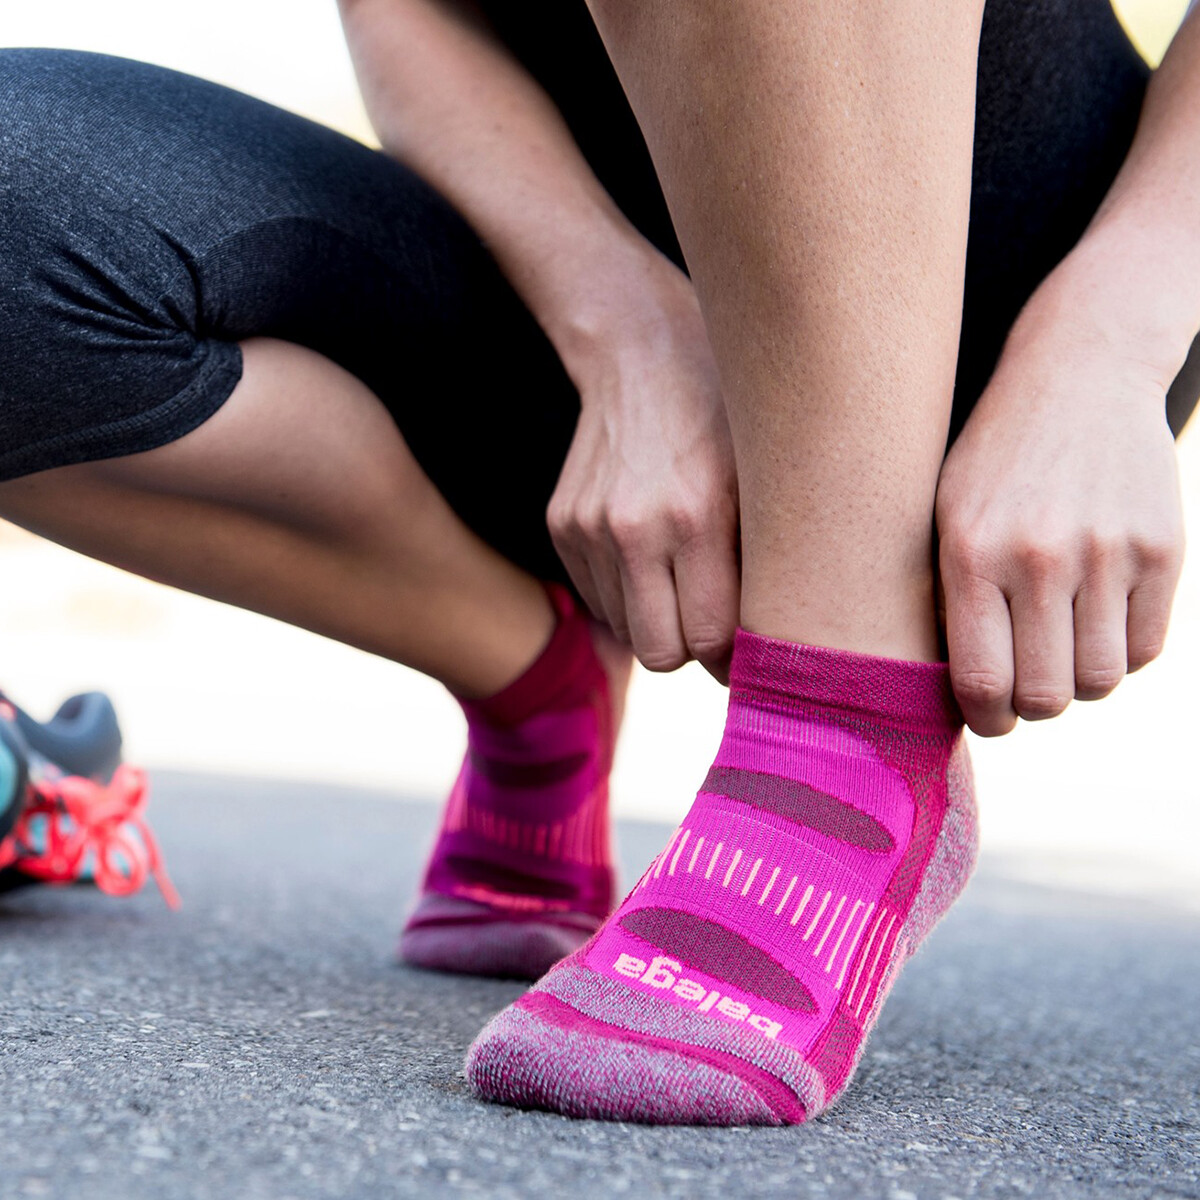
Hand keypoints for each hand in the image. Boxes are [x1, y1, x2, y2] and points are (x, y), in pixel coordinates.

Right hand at [546, 254, 739, 680]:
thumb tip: (768, 647)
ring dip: (658, 621)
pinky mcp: (561, 526)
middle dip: (692, 650)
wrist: (640, 353)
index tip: (749, 648)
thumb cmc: (722, 416)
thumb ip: (760, 564)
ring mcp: (589, 528)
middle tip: (714, 622)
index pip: (710, 640)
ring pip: (626, 633)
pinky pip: (597, 601)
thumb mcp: (762, 480)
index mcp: (695, 517)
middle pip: (661, 654)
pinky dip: (627, 596)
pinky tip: (648, 554)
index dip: (733, 656)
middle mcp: (633, 529)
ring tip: (681, 575)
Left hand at [936, 276, 1185, 735]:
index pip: (981, 684)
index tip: (988, 716)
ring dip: (1078, 681)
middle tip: (1024, 687)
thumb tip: (963, 696)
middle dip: (1031, 707)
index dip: (986, 720)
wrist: (1077, 374)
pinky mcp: (1162, 547)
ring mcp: (1107, 551)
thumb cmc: (994, 461)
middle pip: (1045, 697)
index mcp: (969, 553)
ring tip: (1058, 648)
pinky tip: (1097, 620)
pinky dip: (1121, 652)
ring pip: (1099, 681)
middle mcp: (1039, 557)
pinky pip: (1146, 650)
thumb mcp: (946, 517)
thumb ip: (950, 601)